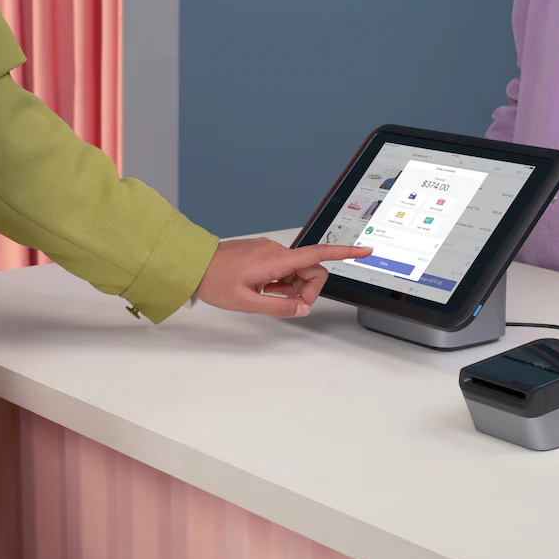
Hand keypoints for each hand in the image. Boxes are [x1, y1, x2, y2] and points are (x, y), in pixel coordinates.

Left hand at [194, 238, 371, 317]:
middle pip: (311, 269)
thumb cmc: (216, 281)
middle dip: (307, 289)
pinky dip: (281, 282)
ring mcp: (271, 250)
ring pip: (297, 271)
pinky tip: (261, 288)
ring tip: (265, 295)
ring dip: (291, 287)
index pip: (319, 255)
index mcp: (277, 260)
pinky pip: (284, 268)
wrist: (193, 264)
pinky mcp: (264, 253)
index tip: (365, 250)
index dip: (345, 253)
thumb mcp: (247, 303)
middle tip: (287, 303)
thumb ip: (279, 307)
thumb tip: (304, 307)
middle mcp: (278, 251)